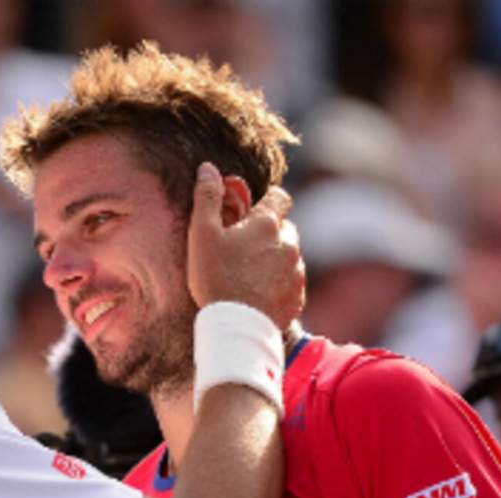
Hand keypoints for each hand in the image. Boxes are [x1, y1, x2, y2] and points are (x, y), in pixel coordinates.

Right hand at [187, 162, 304, 328]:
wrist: (236, 325)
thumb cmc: (215, 277)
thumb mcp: (202, 234)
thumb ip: (207, 198)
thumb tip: (208, 168)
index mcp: (266, 224)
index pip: (280, 197)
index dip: (268, 200)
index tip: (252, 211)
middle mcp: (289, 244)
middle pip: (285, 228)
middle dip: (269, 233)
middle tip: (243, 249)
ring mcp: (296, 271)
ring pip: (289, 255)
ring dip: (274, 258)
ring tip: (248, 275)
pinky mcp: (298, 296)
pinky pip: (291, 281)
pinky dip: (278, 282)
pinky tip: (256, 293)